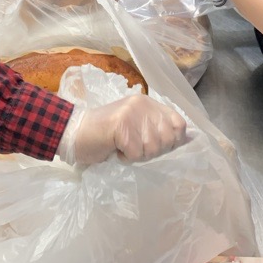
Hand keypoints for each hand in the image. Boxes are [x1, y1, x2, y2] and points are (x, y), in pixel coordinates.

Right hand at [56, 94, 186, 163]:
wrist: (73, 133)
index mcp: (148, 103)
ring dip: (139, 155)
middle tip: (135, 148)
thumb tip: (189, 140)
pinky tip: (116, 150)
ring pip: (153, 148)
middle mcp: (143, 104)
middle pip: (168, 139)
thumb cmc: (105, 135)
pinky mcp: (121, 126)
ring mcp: (131, 113)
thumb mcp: (136, 127)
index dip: (173, 141)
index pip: (179, 123)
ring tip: (123, 147)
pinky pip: (136, 153)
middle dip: (154, 151)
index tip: (157, 148)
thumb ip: (158, 129)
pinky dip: (126, 158)